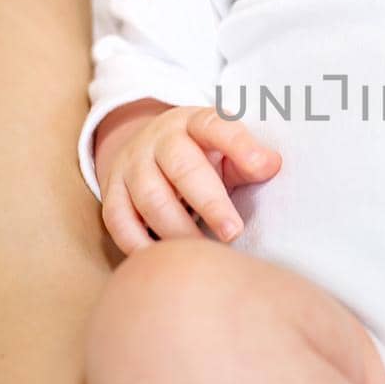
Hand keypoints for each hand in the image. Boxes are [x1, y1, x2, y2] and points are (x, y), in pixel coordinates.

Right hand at [98, 103, 281, 253]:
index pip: (215, 126)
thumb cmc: (202, 155)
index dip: (239, 145)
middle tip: (233, 232)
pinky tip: (162, 261)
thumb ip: (248, 158)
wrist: (147, 148)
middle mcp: (159, 140)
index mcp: (194, 122)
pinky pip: (119, 220)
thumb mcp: (226, 148)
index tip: (263, 166)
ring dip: (178, 229)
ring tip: (206, 252)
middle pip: (182, 168)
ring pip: (151, 198)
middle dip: (210, 202)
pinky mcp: (113, 192)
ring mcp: (132, 165)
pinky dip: (138, 243)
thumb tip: (272, 165)